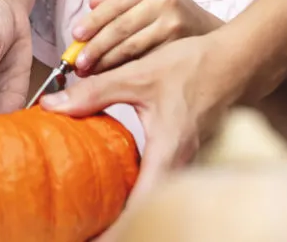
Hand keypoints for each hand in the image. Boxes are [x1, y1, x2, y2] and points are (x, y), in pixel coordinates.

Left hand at [40, 31, 254, 238]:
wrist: (235, 62)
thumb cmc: (194, 67)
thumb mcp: (137, 75)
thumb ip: (93, 92)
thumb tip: (52, 105)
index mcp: (168, 152)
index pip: (140, 206)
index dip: (116, 231)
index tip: (90, 240)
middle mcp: (180, 164)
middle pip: (147, 211)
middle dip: (117, 227)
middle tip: (85, 233)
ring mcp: (185, 162)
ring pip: (154, 199)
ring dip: (128, 212)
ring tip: (96, 220)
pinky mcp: (185, 155)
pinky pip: (160, 183)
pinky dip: (138, 193)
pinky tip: (117, 189)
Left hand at [71, 0, 223, 74]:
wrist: (205, 30)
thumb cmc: (164, 14)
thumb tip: (92, 1)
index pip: (114, 3)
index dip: (92, 21)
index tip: (76, 36)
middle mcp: (164, 0)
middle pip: (120, 27)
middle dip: (95, 48)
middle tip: (78, 63)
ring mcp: (174, 25)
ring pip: (131, 48)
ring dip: (106, 63)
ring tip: (89, 73)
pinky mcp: (179, 47)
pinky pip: (144, 63)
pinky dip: (124, 72)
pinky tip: (111, 78)